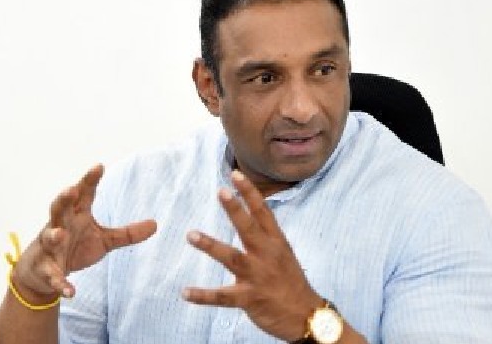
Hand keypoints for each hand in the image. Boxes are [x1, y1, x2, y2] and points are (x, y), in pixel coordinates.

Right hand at [12, 164, 156, 301]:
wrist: (42, 273)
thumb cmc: (74, 246)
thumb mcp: (104, 240)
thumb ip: (127, 233)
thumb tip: (156, 224)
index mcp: (76, 215)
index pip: (83, 194)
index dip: (89, 180)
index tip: (99, 166)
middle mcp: (61, 226)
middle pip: (59, 208)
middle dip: (64, 199)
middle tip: (71, 190)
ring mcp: (50, 247)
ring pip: (49, 237)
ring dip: (53, 235)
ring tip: (60, 234)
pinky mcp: (46, 269)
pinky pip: (54, 276)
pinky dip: (61, 283)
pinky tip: (71, 291)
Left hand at [183, 170, 321, 340]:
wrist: (305, 316)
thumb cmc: (291, 282)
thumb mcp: (284, 253)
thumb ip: (266, 235)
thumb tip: (254, 212)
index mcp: (276, 242)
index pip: (263, 212)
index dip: (249, 192)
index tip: (235, 175)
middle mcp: (267, 255)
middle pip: (249, 228)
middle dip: (235, 209)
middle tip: (221, 192)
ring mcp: (257, 276)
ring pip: (232, 257)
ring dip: (211, 245)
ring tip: (192, 234)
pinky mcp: (249, 298)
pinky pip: (222, 296)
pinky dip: (203, 295)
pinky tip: (185, 292)